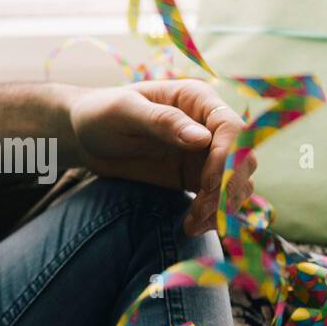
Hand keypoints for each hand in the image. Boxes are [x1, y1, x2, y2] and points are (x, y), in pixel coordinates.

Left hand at [60, 79, 257, 235]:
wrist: (84, 137)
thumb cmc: (100, 113)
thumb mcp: (123, 112)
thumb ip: (161, 121)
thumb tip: (201, 138)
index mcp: (196, 99)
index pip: (231, 128)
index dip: (228, 157)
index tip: (208, 183)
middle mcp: (208, 125)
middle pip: (242, 159)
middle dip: (227, 189)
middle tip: (200, 211)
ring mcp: (206, 153)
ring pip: (237, 183)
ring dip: (222, 207)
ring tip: (193, 224)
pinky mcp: (197, 177)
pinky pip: (219, 198)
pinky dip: (212, 215)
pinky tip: (192, 226)